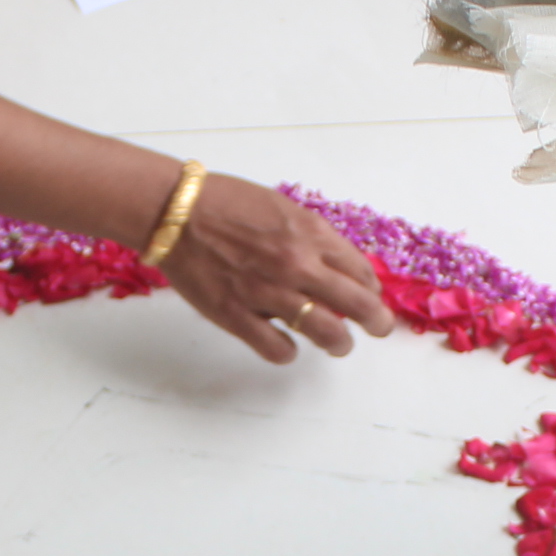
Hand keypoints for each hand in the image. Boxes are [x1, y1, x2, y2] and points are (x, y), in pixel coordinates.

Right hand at [162, 175, 396, 361]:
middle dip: (376, 321)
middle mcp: (296, 264)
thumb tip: (334, 266)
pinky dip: (287, 353)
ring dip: (339, 343)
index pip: (360, 270)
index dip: (371, 287)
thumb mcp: (282, 208)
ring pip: (326, 333)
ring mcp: (268, 292)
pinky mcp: (237, 315)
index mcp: (310, 234)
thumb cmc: (226, 202)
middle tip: (378, 328)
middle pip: (357, 304)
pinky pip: (276, 348)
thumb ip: (311, 237)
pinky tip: (286, 347)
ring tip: (338, 345)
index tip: (370, 295)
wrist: (176, 211)